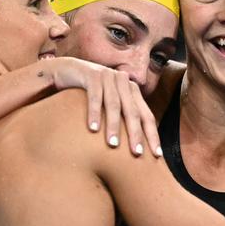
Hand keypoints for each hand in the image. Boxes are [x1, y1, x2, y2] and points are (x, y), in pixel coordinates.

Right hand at [44, 57, 161, 157]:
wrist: (67, 71)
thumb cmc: (90, 95)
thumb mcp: (108, 106)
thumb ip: (122, 119)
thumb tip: (135, 147)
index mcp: (132, 91)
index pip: (146, 115)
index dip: (152, 134)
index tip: (156, 155)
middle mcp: (123, 82)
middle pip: (133, 111)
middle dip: (136, 133)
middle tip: (136, 153)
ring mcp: (108, 76)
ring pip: (114, 104)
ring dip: (114, 125)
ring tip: (113, 145)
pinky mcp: (92, 74)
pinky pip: (95, 96)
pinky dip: (94, 113)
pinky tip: (93, 129)